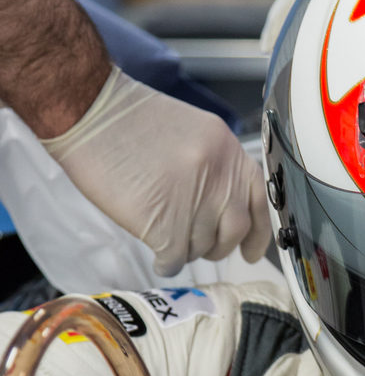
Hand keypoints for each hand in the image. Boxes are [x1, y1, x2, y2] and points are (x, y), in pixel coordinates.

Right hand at [41, 67, 269, 275]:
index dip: (258, 233)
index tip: (251, 252)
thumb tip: (225, 209)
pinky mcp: (165, 224)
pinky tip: (157, 254)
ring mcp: (194, 201)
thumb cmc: (132, 122)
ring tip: (165, 234)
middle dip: (218, 245)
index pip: (260, 202)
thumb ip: (217, 169)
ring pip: (202, 247)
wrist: (93, 113)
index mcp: (230, 152)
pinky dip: (166, 262)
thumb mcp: (195, 133)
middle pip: (234, 230)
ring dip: (185, 249)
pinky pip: (175, 259)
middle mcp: (219, 176)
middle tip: (198, 244)